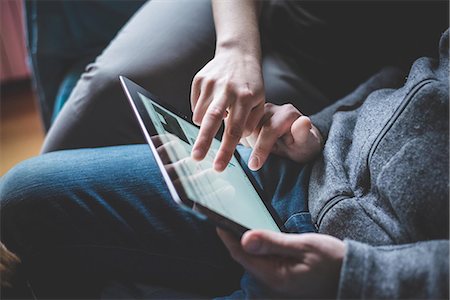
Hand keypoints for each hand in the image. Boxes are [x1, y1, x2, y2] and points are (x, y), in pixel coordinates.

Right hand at [190, 49, 264, 171]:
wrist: (238, 54)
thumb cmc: (251, 84)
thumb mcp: (260, 101)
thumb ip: (250, 122)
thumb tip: (236, 139)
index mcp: (246, 97)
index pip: (235, 130)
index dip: (226, 150)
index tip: (218, 167)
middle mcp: (228, 89)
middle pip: (213, 120)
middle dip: (203, 141)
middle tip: (195, 157)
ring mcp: (211, 83)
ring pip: (201, 115)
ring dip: (206, 124)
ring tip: (217, 115)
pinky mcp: (199, 79)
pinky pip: (195, 105)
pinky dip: (201, 110)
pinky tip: (212, 101)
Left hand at [217, 229, 344, 297]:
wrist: (353, 274)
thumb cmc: (333, 260)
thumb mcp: (305, 246)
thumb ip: (274, 242)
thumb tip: (245, 238)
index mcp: (275, 275)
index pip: (241, 255)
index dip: (226, 236)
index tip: (216, 219)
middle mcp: (272, 280)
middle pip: (244, 257)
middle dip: (232, 238)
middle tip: (222, 216)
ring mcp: (278, 279)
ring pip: (252, 259)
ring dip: (243, 241)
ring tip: (234, 222)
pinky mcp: (283, 274)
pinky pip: (263, 260)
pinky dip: (256, 246)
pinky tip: (254, 234)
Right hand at [241, 103, 322, 170]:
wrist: (298, 142)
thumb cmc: (303, 145)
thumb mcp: (307, 144)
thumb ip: (303, 133)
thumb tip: (304, 121)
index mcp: (287, 113)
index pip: (269, 129)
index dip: (261, 148)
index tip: (254, 165)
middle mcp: (272, 108)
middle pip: (252, 128)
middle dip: (255, 146)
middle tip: (264, 157)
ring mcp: (259, 111)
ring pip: (243, 128)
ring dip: (249, 143)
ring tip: (262, 150)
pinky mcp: (250, 116)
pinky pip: (238, 127)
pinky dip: (243, 139)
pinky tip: (255, 144)